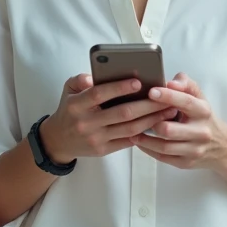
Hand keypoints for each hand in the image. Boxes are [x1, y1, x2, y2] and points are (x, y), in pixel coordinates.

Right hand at [40, 75, 179, 164]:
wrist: (58, 140)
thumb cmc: (69, 110)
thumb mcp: (68, 90)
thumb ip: (80, 79)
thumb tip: (94, 76)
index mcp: (76, 105)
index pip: (99, 94)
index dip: (119, 88)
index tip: (138, 82)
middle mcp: (86, 123)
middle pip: (122, 113)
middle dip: (147, 105)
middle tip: (165, 97)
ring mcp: (95, 138)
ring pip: (129, 128)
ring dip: (151, 119)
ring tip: (168, 110)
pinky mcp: (103, 150)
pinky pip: (127, 141)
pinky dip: (143, 132)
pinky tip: (156, 124)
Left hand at [131, 73, 226, 185]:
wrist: (223, 147)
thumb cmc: (203, 117)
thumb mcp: (199, 97)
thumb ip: (185, 84)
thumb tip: (170, 82)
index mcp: (203, 111)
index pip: (185, 102)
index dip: (167, 96)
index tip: (151, 91)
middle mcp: (201, 131)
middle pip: (169, 129)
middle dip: (151, 122)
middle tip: (136, 115)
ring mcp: (194, 149)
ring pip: (163, 146)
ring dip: (144, 138)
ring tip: (131, 130)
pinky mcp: (186, 163)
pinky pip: (163, 157)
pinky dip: (148, 149)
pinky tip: (139, 141)